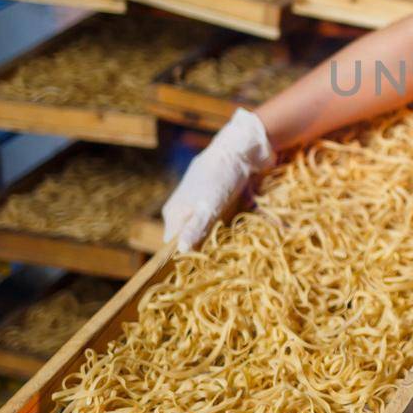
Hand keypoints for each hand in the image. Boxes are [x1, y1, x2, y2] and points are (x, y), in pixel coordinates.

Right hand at [161, 108, 273, 251]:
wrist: (239, 148)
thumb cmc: (221, 178)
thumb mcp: (208, 206)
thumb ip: (195, 229)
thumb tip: (180, 251)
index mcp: (174, 212)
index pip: (173, 243)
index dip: (185, 254)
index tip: (201, 264)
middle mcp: (182, 208)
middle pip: (189, 235)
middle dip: (203, 245)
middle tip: (220, 251)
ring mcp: (197, 200)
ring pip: (203, 226)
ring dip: (216, 234)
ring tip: (231, 238)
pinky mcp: (212, 195)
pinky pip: (215, 216)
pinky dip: (224, 221)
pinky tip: (235, 223)